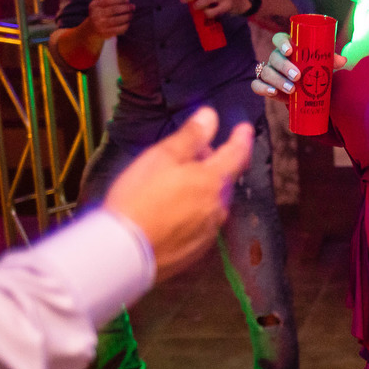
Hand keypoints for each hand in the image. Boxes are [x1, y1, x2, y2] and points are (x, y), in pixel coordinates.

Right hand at [87, 0, 133, 37]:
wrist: (91, 29)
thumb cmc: (101, 12)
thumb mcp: (104, 3)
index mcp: (95, 5)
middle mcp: (95, 14)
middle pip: (113, 10)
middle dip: (125, 7)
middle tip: (133, 6)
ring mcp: (99, 24)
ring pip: (116, 20)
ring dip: (126, 17)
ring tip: (131, 15)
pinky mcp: (104, 33)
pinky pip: (117, 29)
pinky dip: (124, 26)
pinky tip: (128, 23)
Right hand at [103, 107, 252, 279]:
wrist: (124, 252)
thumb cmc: (139, 198)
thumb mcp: (162, 157)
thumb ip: (191, 136)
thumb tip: (211, 116)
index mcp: (213, 180)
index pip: (236, 154)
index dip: (241, 138)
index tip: (245, 129)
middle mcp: (218, 206)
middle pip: (224, 179)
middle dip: (215, 163)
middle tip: (198, 153)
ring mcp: (209, 230)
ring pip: (213, 202)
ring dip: (204, 188)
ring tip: (181, 181)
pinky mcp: (195, 250)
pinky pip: (201, 223)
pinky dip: (193, 211)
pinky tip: (174, 211)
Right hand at [250, 30, 345, 102]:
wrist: (308, 92)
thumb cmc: (314, 72)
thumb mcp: (323, 66)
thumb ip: (331, 61)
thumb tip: (342, 60)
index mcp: (289, 48)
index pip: (279, 38)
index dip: (282, 42)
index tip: (290, 50)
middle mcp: (276, 58)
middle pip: (274, 57)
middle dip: (284, 66)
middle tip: (297, 76)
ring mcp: (269, 71)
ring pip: (266, 72)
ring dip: (278, 80)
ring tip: (292, 90)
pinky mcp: (265, 85)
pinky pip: (257, 85)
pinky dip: (263, 89)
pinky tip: (273, 92)